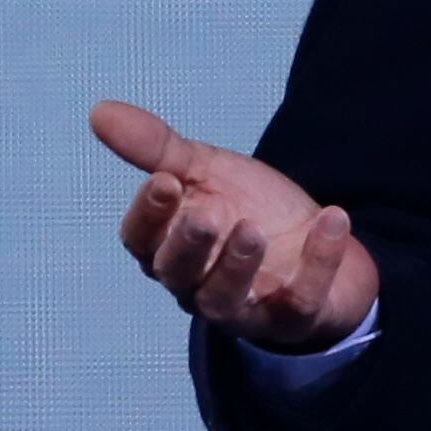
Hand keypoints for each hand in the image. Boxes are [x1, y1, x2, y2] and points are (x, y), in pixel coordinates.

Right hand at [90, 100, 379, 350]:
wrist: (321, 239)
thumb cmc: (249, 208)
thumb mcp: (207, 172)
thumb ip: (158, 149)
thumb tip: (99, 112)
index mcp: (167, 249)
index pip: (141, 240)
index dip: (148, 215)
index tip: (165, 181)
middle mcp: (197, 285)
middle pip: (178, 275)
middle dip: (188, 245)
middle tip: (205, 213)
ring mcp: (246, 308)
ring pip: (226, 301)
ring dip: (237, 266)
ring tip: (252, 229)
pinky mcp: (295, 319)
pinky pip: (302, 300)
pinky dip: (318, 262)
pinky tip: (332, 218)